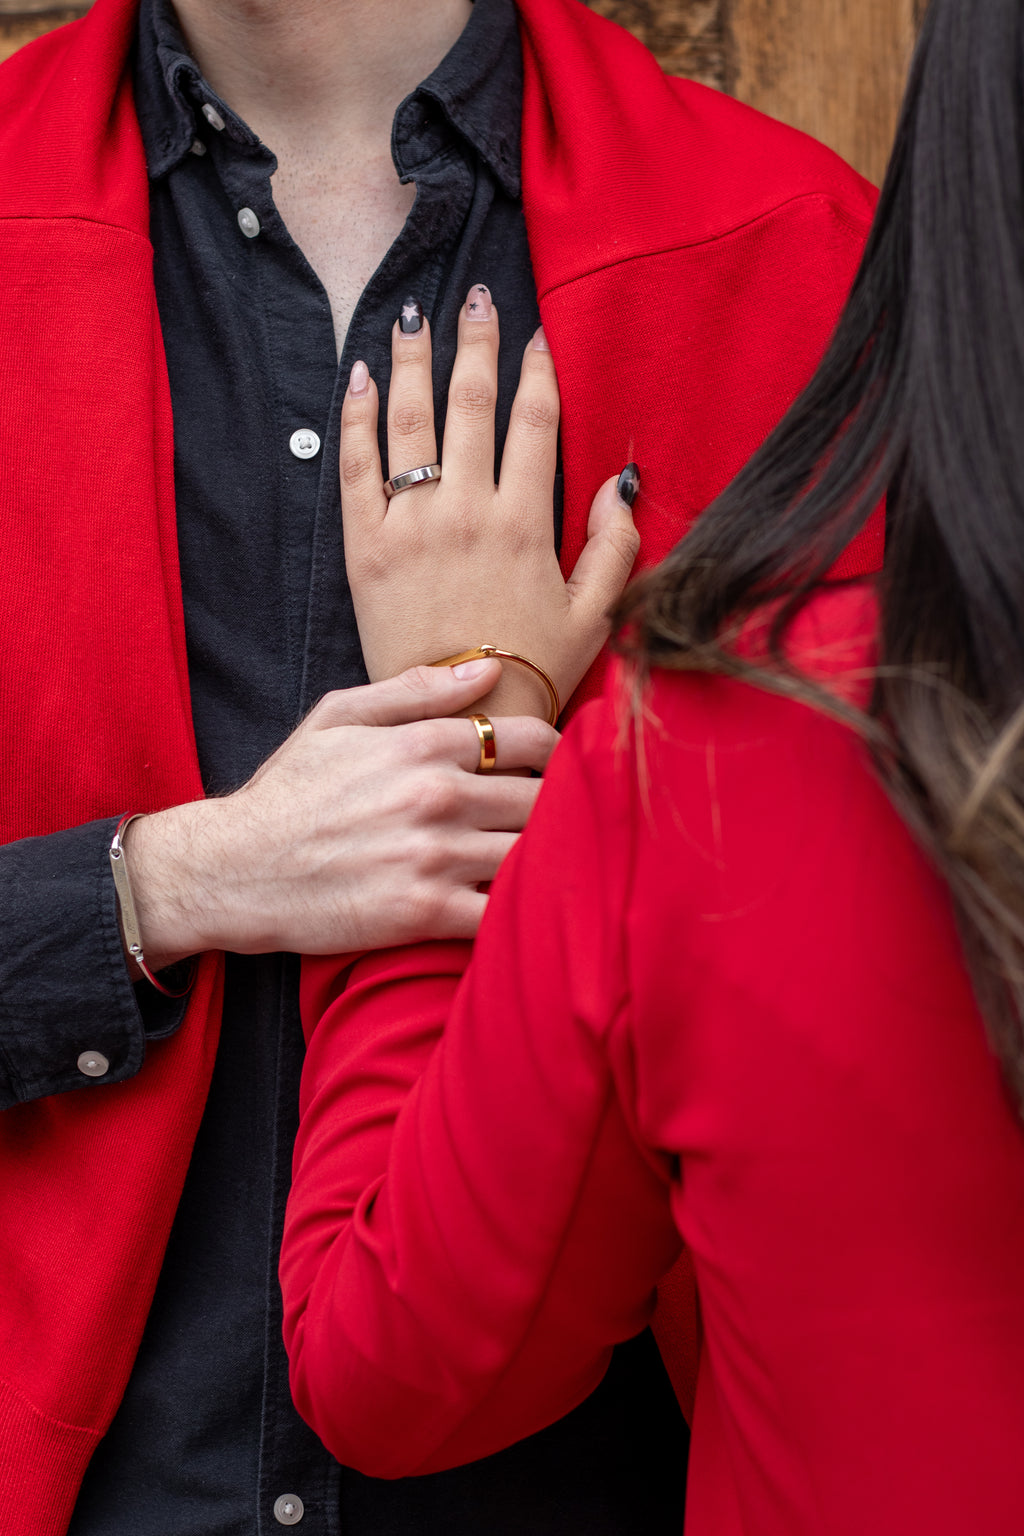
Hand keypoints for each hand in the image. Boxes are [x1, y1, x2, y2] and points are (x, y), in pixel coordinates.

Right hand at [124, 660, 555, 966]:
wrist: (234, 870)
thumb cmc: (289, 793)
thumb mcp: (338, 718)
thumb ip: (416, 690)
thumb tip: (487, 670)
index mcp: (421, 745)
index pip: (531, 740)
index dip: (559, 755)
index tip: (558, 771)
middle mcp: (434, 796)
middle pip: (543, 798)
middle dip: (559, 809)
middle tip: (563, 823)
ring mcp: (431, 856)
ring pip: (531, 852)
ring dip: (548, 858)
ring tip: (552, 864)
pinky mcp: (422, 913)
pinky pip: (502, 911)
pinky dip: (522, 909)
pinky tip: (523, 908)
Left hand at [340, 285, 640, 719]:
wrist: (460, 720)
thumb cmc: (532, 671)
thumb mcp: (595, 614)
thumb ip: (613, 545)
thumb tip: (618, 482)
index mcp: (525, 521)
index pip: (534, 422)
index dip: (537, 370)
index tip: (536, 335)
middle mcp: (466, 510)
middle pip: (471, 403)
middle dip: (476, 342)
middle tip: (476, 298)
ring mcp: (411, 526)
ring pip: (410, 421)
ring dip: (412, 362)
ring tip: (412, 318)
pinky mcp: (366, 548)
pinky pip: (357, 468)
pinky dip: (356, 420)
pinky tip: (358, 380)